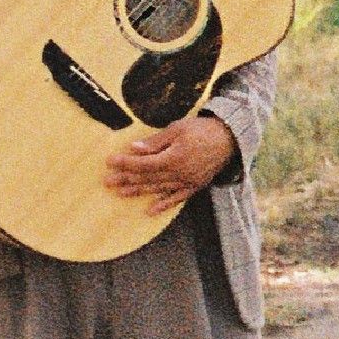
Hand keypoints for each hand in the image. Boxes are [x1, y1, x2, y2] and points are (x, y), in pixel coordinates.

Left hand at [102, 116, 237, 214]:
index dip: (125, 163)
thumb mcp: (177, 129)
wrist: (230, 137)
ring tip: (121, 193)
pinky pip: (177, 198)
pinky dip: (164, 204)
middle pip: (148, 178)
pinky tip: (151, 210)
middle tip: (107, 181)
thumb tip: (134, 148)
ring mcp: (188, 181)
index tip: (110, 162)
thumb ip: (155, 141)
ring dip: (139, 191)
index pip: (144, 163)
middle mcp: (180, 173)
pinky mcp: (196, 185)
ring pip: (159, 189)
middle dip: (126, 179)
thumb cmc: (202, 129)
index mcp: (174, 158)